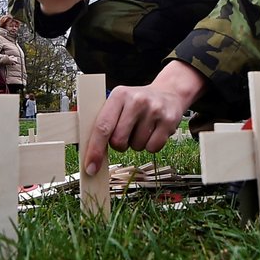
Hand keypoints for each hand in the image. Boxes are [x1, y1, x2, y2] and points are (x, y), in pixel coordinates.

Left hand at [83, 61, 207, 175]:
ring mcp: (154, 110)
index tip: (90, 167)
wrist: (169, 92)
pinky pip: (153, 148)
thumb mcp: (119, 103)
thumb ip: (104, 122)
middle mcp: (136, 100)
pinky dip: (150, 146)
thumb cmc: (137, 103)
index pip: (102, 127)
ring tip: (142, 128)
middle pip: (118, 141)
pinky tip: (153, 131)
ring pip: (136, 146)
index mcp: (119, 95)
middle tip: (126, 133)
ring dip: (136, 144)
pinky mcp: (168, 121)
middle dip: (119, 145)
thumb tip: (90, 154)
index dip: (95, 149)